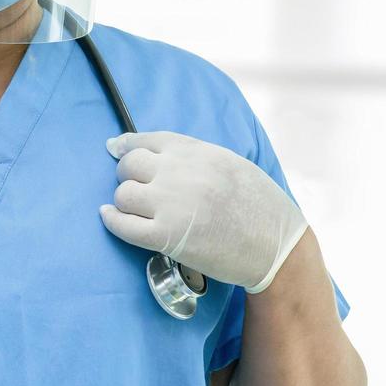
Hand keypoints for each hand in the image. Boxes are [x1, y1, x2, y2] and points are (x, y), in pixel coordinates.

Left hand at [99, 131, 307, 291]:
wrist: (275, 244)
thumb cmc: (259, 206)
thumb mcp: (230, 165)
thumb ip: (196, 157)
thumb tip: (162, 156)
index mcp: (197, 152)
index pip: (149, 140)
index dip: (127, 145)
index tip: (116, 149)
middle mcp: (179, 172)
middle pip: (130, 165)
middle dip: (128, 175)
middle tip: (137, 188)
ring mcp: (170, 204)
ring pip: (123, 194)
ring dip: (126, 202)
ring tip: (137, 210)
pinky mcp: (165, 237)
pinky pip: (123, 225)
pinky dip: (112, 221)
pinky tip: (110, 218)